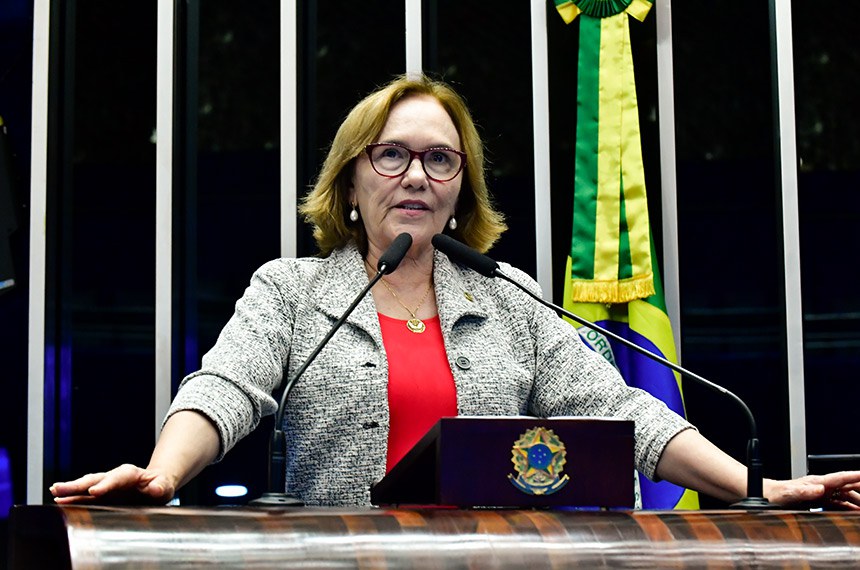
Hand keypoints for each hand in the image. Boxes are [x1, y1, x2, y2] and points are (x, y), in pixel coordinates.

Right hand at [50, 463, 175, 505]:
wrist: (155, 486)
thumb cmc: (160, 486)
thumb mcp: (164, 486)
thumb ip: (161, 487)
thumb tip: (156, 489)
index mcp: (130, 474)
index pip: (117, 478)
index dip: (106, 485)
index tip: (94, 492)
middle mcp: (114, 477)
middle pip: (95, 479)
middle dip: (78, 485)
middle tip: (60, 489)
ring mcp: (106, 486)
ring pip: (86, 486)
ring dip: (70, 489)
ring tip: (54, 492)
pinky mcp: (101, 495)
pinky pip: (84, 496)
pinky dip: (72, 498)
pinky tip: (58, 500)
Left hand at [765, 470, 859, 509]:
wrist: (768, 495)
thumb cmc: (776, 493)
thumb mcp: (789, 493)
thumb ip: (805, 491)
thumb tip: (820, 489)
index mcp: (815, 482)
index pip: (839, 478)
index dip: (853, 476)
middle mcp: (820, 486)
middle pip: (846, 486)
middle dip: (859, 488)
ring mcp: (820, 493)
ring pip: (844, 496)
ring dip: (857, 501)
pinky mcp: (818, 501)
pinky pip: (838, 504)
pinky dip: (849, 507)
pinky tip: (855, 512)